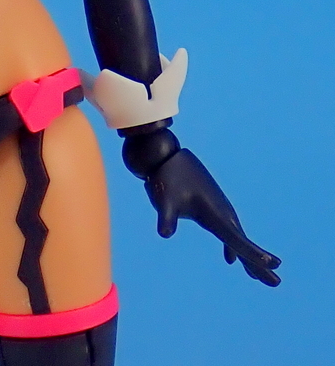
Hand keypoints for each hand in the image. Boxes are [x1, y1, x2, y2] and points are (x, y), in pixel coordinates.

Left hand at [144, 147, 280, 285]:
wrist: (168, 157)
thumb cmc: (167, 178)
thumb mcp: (165, 200)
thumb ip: (167, 217)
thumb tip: (164, 233)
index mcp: (215, 214)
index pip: (237, 240)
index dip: (254, 254)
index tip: (274, 264)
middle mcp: (222, 214)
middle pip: (243, 244)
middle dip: (259, 264)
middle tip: (276, 283)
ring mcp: (220, 210)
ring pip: (238, 239)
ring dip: (250, 259)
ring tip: (258, 278)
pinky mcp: (213, 209)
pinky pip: (229, 233)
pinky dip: (234, 248)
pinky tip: (230, 260)